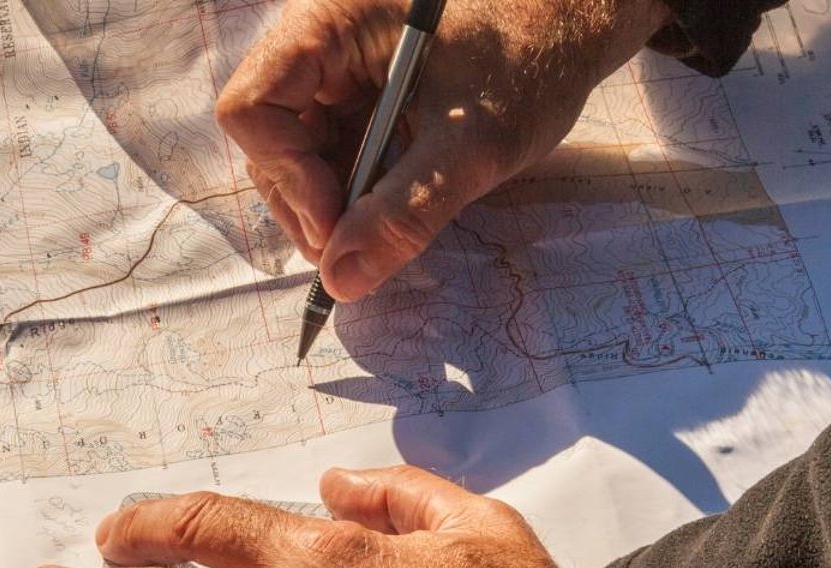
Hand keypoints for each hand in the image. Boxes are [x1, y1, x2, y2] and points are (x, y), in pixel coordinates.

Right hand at [217, 0, 673, 300]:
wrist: (577, 23)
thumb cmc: (533, 56)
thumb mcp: (474, 143)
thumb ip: (405, 211)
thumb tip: (342, 280)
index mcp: (331, 24)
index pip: (253, 106)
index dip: (286, 173)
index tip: (336, 228)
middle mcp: (321, 43)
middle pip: (269, 136)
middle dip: (306, 203)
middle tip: (353, 258)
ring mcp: (339, 70)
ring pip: (297, 153)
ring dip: (330, 206)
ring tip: (375, 240)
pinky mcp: (362, 94)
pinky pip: (333, 151)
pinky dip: (355, 193)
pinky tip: (389, 214)